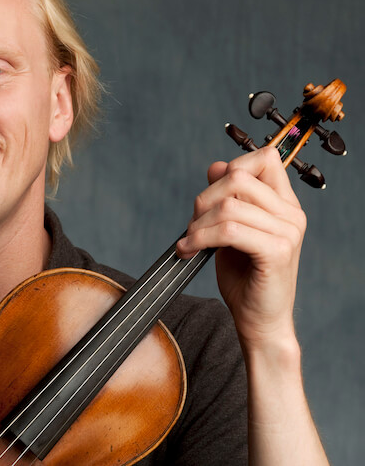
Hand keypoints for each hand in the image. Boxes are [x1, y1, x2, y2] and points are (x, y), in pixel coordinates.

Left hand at [176, 147, 306, 348]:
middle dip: (205, 198)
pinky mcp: (277, 252)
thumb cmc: (244, 275)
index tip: (211, 196)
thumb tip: (216, 165)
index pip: (264, 158)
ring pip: (228, 206)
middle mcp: (291, 213)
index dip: (231, 168)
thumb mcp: (231, 227)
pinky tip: (188, 251)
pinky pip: (229, 231)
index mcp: (283, 203)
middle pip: (238, 177)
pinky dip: (200, 239)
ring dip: (198, 224)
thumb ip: (227, 197)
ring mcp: (287, 232)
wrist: (258, 319)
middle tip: (193, 224)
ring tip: (189, 241)